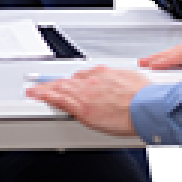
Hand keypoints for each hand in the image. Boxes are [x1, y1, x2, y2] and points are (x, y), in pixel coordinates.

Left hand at [26, 66, 150, 136]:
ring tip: (35, 90)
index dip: (72, 80)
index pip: (82, 76)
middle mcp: (92, 81)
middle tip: (44, 85)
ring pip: (60, 88)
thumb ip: (122, 81)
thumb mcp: (133, 80)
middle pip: (68, 81)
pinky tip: (37, 95)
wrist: (146, 107)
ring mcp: (85, 93)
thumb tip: (124, 83)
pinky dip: (45, 95)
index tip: (68, 82)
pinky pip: (58, 99)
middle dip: (55, 83)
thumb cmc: (144, 97)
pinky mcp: (82, 107)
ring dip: (46, 88)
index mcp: (104, 73)